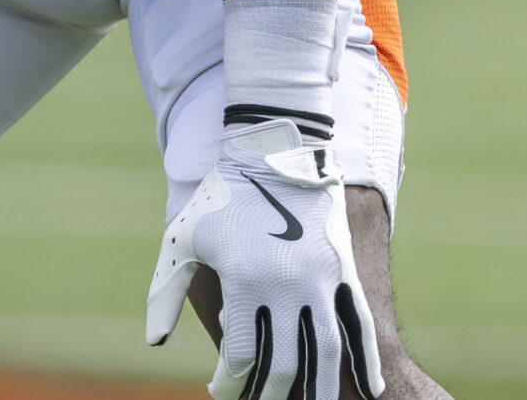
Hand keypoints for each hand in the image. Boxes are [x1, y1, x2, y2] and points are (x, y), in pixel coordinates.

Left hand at [147, 120, 382, 399]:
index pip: (241, 355)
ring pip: (325, 353)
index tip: (220, 389)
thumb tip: (156, 341)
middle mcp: (285, 285)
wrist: (271, 151)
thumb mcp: (182, 240)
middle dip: (270, 393)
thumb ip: (166, 293)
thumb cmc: (219, 199)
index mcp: (243, 280)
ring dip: (319, 390)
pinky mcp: (343, 270)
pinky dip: (366, 362)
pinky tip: (371, 391)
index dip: (230, 382)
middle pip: (284, 364)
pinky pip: (360, 325)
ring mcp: (321, 279)